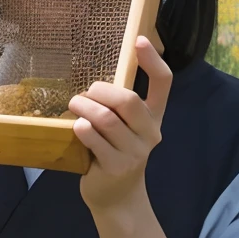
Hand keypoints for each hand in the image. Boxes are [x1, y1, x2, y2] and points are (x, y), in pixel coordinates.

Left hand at [70, 36, 172, 216]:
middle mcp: (150, 132)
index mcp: (153, 117)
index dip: (153, 60)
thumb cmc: (113, 152)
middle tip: (83, 95)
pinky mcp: (117, 167)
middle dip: (99, 91)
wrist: (117, 197)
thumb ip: (116, 105)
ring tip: (74, 107)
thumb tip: (94, 79)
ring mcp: (135, 152)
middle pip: (127, 100)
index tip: (140, 40)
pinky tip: (77, 128)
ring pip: (106, 118)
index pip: (164, 83)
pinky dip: (81, 128)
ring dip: (84, 108)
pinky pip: (94, 138)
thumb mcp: (121, 127)